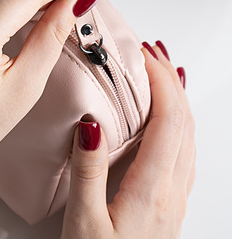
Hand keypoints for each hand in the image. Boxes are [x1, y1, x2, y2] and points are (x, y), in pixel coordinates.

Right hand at [61, 42, 193, 237]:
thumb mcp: (84, 222)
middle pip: (185, 122)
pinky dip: (178, 124)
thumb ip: (87, 172)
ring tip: (161, 74)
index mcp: (152, 188)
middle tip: (149, 51)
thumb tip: (90, 124)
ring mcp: (175, 198)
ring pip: (189, 137)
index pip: (169, 121)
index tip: (142, 53)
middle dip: (170, 80)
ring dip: (177, 100)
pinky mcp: (169, 205)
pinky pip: (183, 153)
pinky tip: (167, 124)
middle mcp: (172, 190)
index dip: (160, 81)